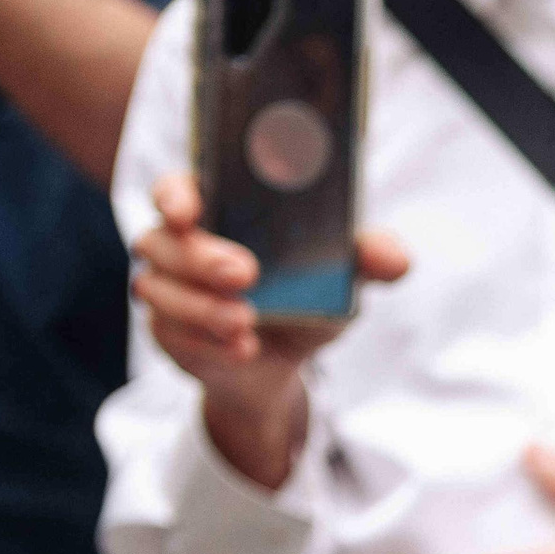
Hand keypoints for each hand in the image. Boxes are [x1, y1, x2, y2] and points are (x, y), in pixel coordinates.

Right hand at [131, 172, 406, 487]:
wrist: (288, 363)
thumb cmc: (305, 296)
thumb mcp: (342, 276)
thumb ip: (368, 259)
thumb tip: (394, 258)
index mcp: (216, 212)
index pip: (175, 189)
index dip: (174, 195)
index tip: (188, 209)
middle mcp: (177, 247)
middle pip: (162, 241)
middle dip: (201, 257)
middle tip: (245, 273)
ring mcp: (167, 291)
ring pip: (159, 291)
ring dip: (203, 307)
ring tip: (247, 322)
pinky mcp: (170, 335)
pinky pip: (174, 337)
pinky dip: (210, 345)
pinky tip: (244, 349)